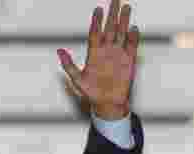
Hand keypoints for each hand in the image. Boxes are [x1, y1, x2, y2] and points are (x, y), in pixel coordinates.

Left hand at [58, 0, 140, 119]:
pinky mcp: (128, 61)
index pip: (95, 33)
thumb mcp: (76, 79)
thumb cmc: (92, 93)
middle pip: (110, 28)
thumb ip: (68, 65)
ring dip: (124, 21)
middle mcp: (107, 51)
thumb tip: (59, 51)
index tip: (97, 9)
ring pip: (121, 34)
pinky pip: (131, 46)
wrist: (108, 104)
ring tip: (126, 7)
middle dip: (112, 14)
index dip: (96, 21)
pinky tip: (133, 28)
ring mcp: (118, 54)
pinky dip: (133, 37)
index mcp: (94, 54)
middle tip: (115, 0)